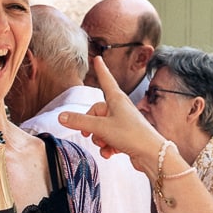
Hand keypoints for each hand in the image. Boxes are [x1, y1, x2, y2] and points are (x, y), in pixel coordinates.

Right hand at [57, 56, 165, 175]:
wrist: (151, 154)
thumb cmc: (131, 135)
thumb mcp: (101, 127)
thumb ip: (80, 122)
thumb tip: (62, 116)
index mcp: (116, 99)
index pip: (105, 80)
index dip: (100, 69)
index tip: (98, 58)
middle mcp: (120, 108)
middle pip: (96, 111)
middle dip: (91, 125)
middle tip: (89, 133)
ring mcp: (123, 122)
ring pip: (101, 127)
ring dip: (99, 138)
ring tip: (105, 144)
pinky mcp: (126, 136)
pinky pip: (109, 139)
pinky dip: (107, 147)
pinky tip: (110, 153)